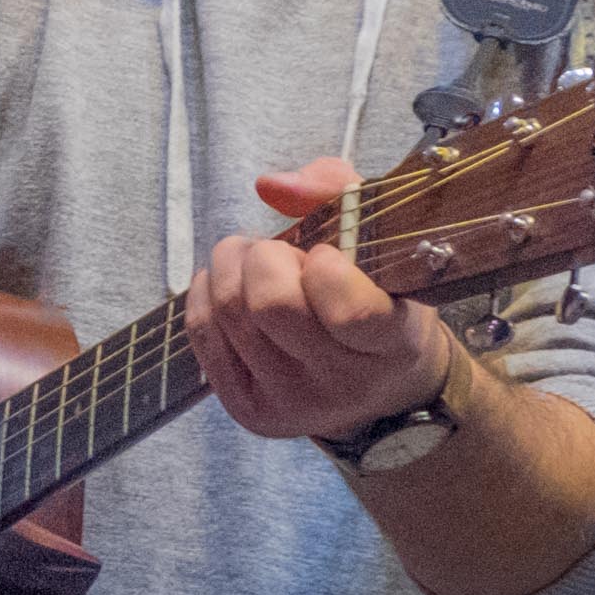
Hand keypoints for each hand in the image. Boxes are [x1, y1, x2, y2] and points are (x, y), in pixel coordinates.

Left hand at [184, 156, 452, 442]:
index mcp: (392, 342)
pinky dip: (208, 291)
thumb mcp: (381, 238)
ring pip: (230, 312)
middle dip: (267, 257)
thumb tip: (268, 186)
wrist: (379, 384)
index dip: (327, 267)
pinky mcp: (249, 409)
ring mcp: (293, 404)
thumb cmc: (380, 294)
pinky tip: (230, 282)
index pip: (349, 311)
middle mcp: (343, 383)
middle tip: (282, 253)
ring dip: (233, 265)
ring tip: (256, 261)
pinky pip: (202, 331)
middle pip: (272, 305)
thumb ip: (336, 192)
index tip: (329, 255)